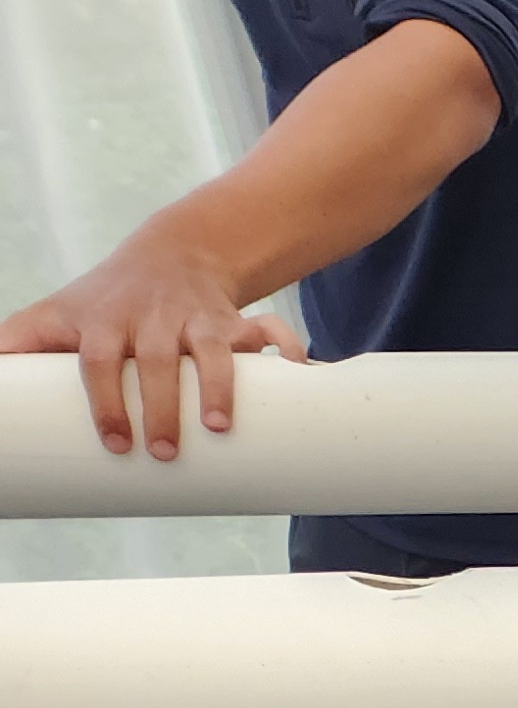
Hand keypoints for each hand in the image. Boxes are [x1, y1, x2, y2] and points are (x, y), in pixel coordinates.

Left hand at [0, 223, 304, 458]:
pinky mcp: (236, 321)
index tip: (116, 443)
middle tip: (162, 452)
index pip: (98, 359)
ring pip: (211, 349)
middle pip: (154, 360)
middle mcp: (150, 318)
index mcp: (104, 321)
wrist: (171, 254)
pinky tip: (299, 372)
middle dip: (159, 406)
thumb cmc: (105, 303)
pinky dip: (285, 351)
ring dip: (217, 386)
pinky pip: (267, 332)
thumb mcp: (55, 317)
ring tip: (218, 426)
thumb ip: (17, 346)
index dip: (105, 400)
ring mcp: (196, 318)